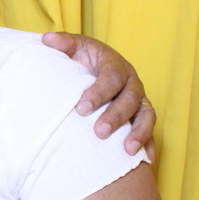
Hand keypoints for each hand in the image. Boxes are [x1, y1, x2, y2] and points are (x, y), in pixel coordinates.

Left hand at [41, 32, 155, 158]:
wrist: (96, 66)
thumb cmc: (83, 58)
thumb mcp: (74, 47)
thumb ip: (63, 43)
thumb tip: (47, 38)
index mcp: (115, 65)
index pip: (111, 78)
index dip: (99, 93)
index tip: (81, 108)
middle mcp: (132, 83)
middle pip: (129, 100)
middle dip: (115, 117)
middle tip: (99, 132)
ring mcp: (140, 100)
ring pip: (146, 116)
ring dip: (139, 133)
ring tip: (127, 151)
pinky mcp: (142, 116)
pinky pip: (151, 131)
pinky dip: (150, 145)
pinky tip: (146, 160)